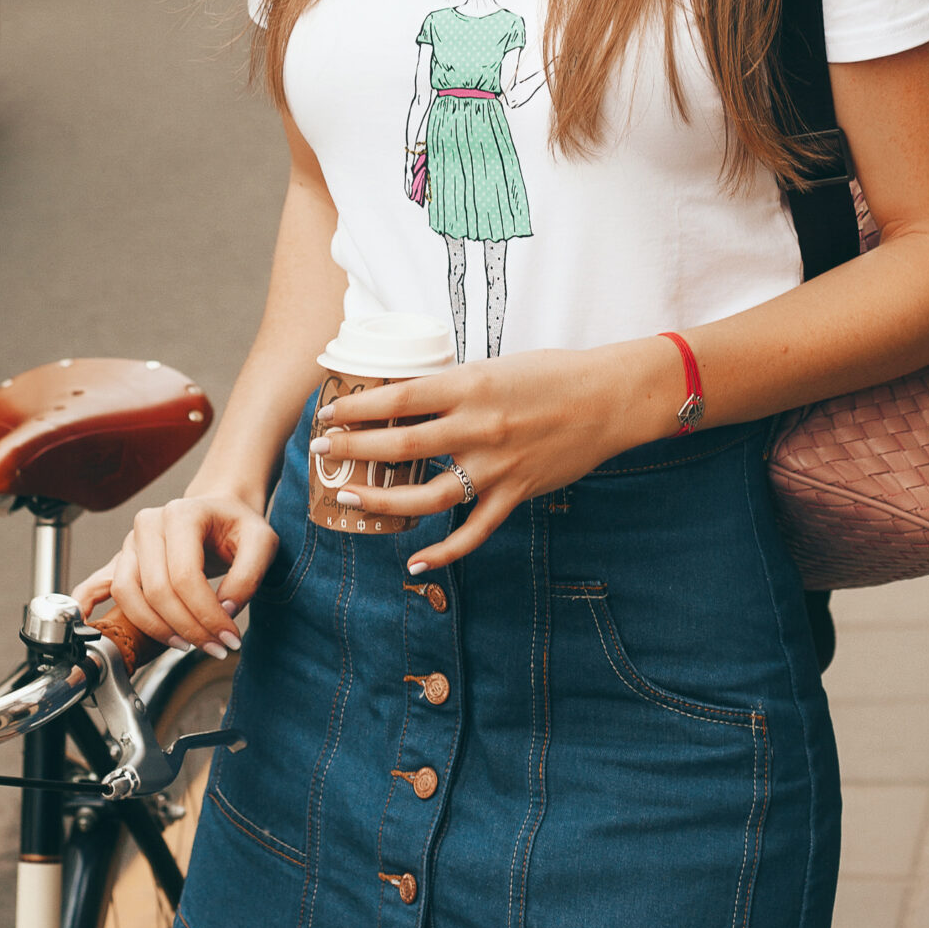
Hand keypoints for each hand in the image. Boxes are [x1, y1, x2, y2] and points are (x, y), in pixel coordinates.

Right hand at [73, 484, 279, 657]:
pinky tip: (88, 621)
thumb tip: (223, 611)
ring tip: (187, 644)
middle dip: (187, 628)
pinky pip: (99, 583)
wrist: (221, 510)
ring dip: (156, 628)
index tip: (229, 637)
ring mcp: (131, 543)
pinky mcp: (123, 560)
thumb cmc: (238, 525)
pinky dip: (89, 603)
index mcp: (181, 513)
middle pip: (157, 591)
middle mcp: (149, 525)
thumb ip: (248, 577)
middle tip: (215, 648)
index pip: (185, 576)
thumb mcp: (262, 543)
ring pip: (129, 595)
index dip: (206, 614)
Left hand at [310, 339, 675, 572]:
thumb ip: (453, 385)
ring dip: (383, 502)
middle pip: (400, 446)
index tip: (327, 414)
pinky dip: (444, 551)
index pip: (398, 399)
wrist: (608, 398)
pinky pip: (474, 531)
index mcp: (469, 385)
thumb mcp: (494, 366)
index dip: (357, 409)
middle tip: (321, 453)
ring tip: (352, 502)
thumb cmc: (551, 373)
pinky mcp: (516, 493)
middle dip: (353, 451)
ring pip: (427, 495)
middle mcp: (478, 427)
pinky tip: (416, 561)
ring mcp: (496, 465)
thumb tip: (405, 398)